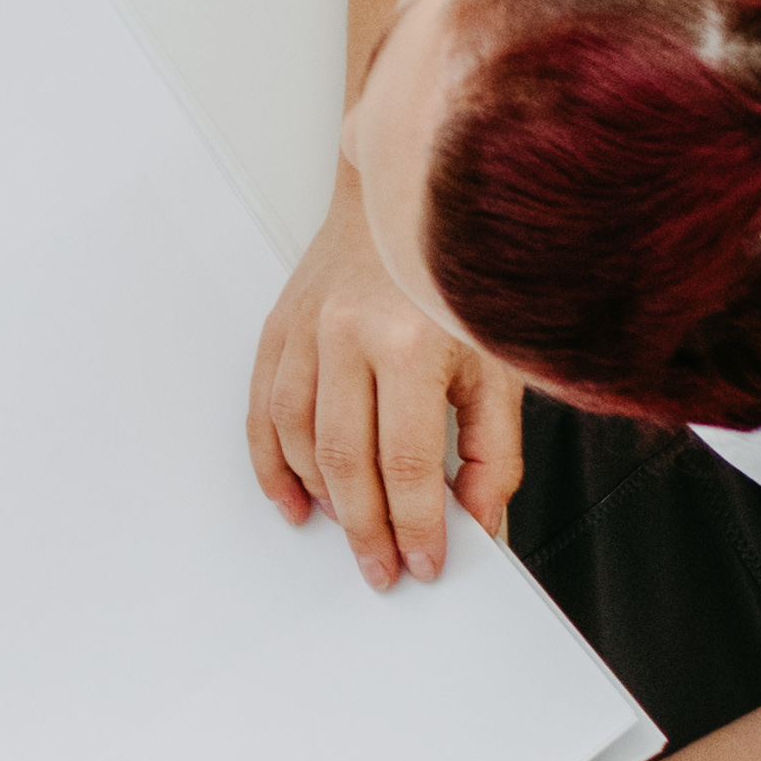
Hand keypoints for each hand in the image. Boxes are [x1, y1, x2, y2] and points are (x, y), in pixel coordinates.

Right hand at [252, 189, 526, 588]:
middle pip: (345, 464)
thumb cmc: (460, 272)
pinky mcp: (280, 328)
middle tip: (381, 569)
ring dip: (318, 499)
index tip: (425, 561)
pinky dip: (270, 462)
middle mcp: (348, 337)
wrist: (409, 191)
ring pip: (295, 440)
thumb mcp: (498, 363)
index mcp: (411, 345)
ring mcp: (306, 331)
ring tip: (344, 533)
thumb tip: (479, 521)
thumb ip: (494, 451)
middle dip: (365, 530)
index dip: (416, 526)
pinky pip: (261, 409)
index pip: (406, 466)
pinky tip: (290, 496)